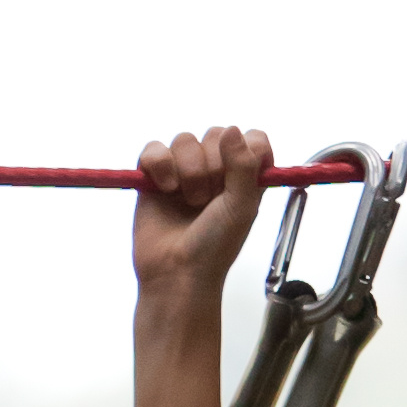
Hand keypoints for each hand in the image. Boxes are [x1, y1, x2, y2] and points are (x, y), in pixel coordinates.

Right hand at [132, 124, 274, 298]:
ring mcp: (182, 171)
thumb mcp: (241, 208)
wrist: (177, 275)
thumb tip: (233, 130)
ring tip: (189, 201)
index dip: (246, 150)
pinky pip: (154, 150)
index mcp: (243, 176)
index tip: (241, 175)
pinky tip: (165, 189)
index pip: (252, 138)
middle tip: (210, 200)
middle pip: (216, 134)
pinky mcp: (153, 176)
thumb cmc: (214, 249)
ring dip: (188, 171)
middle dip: (213, 166)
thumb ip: (245, 166)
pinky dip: (160, 165)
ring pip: (185, 140)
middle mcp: (214, 169)